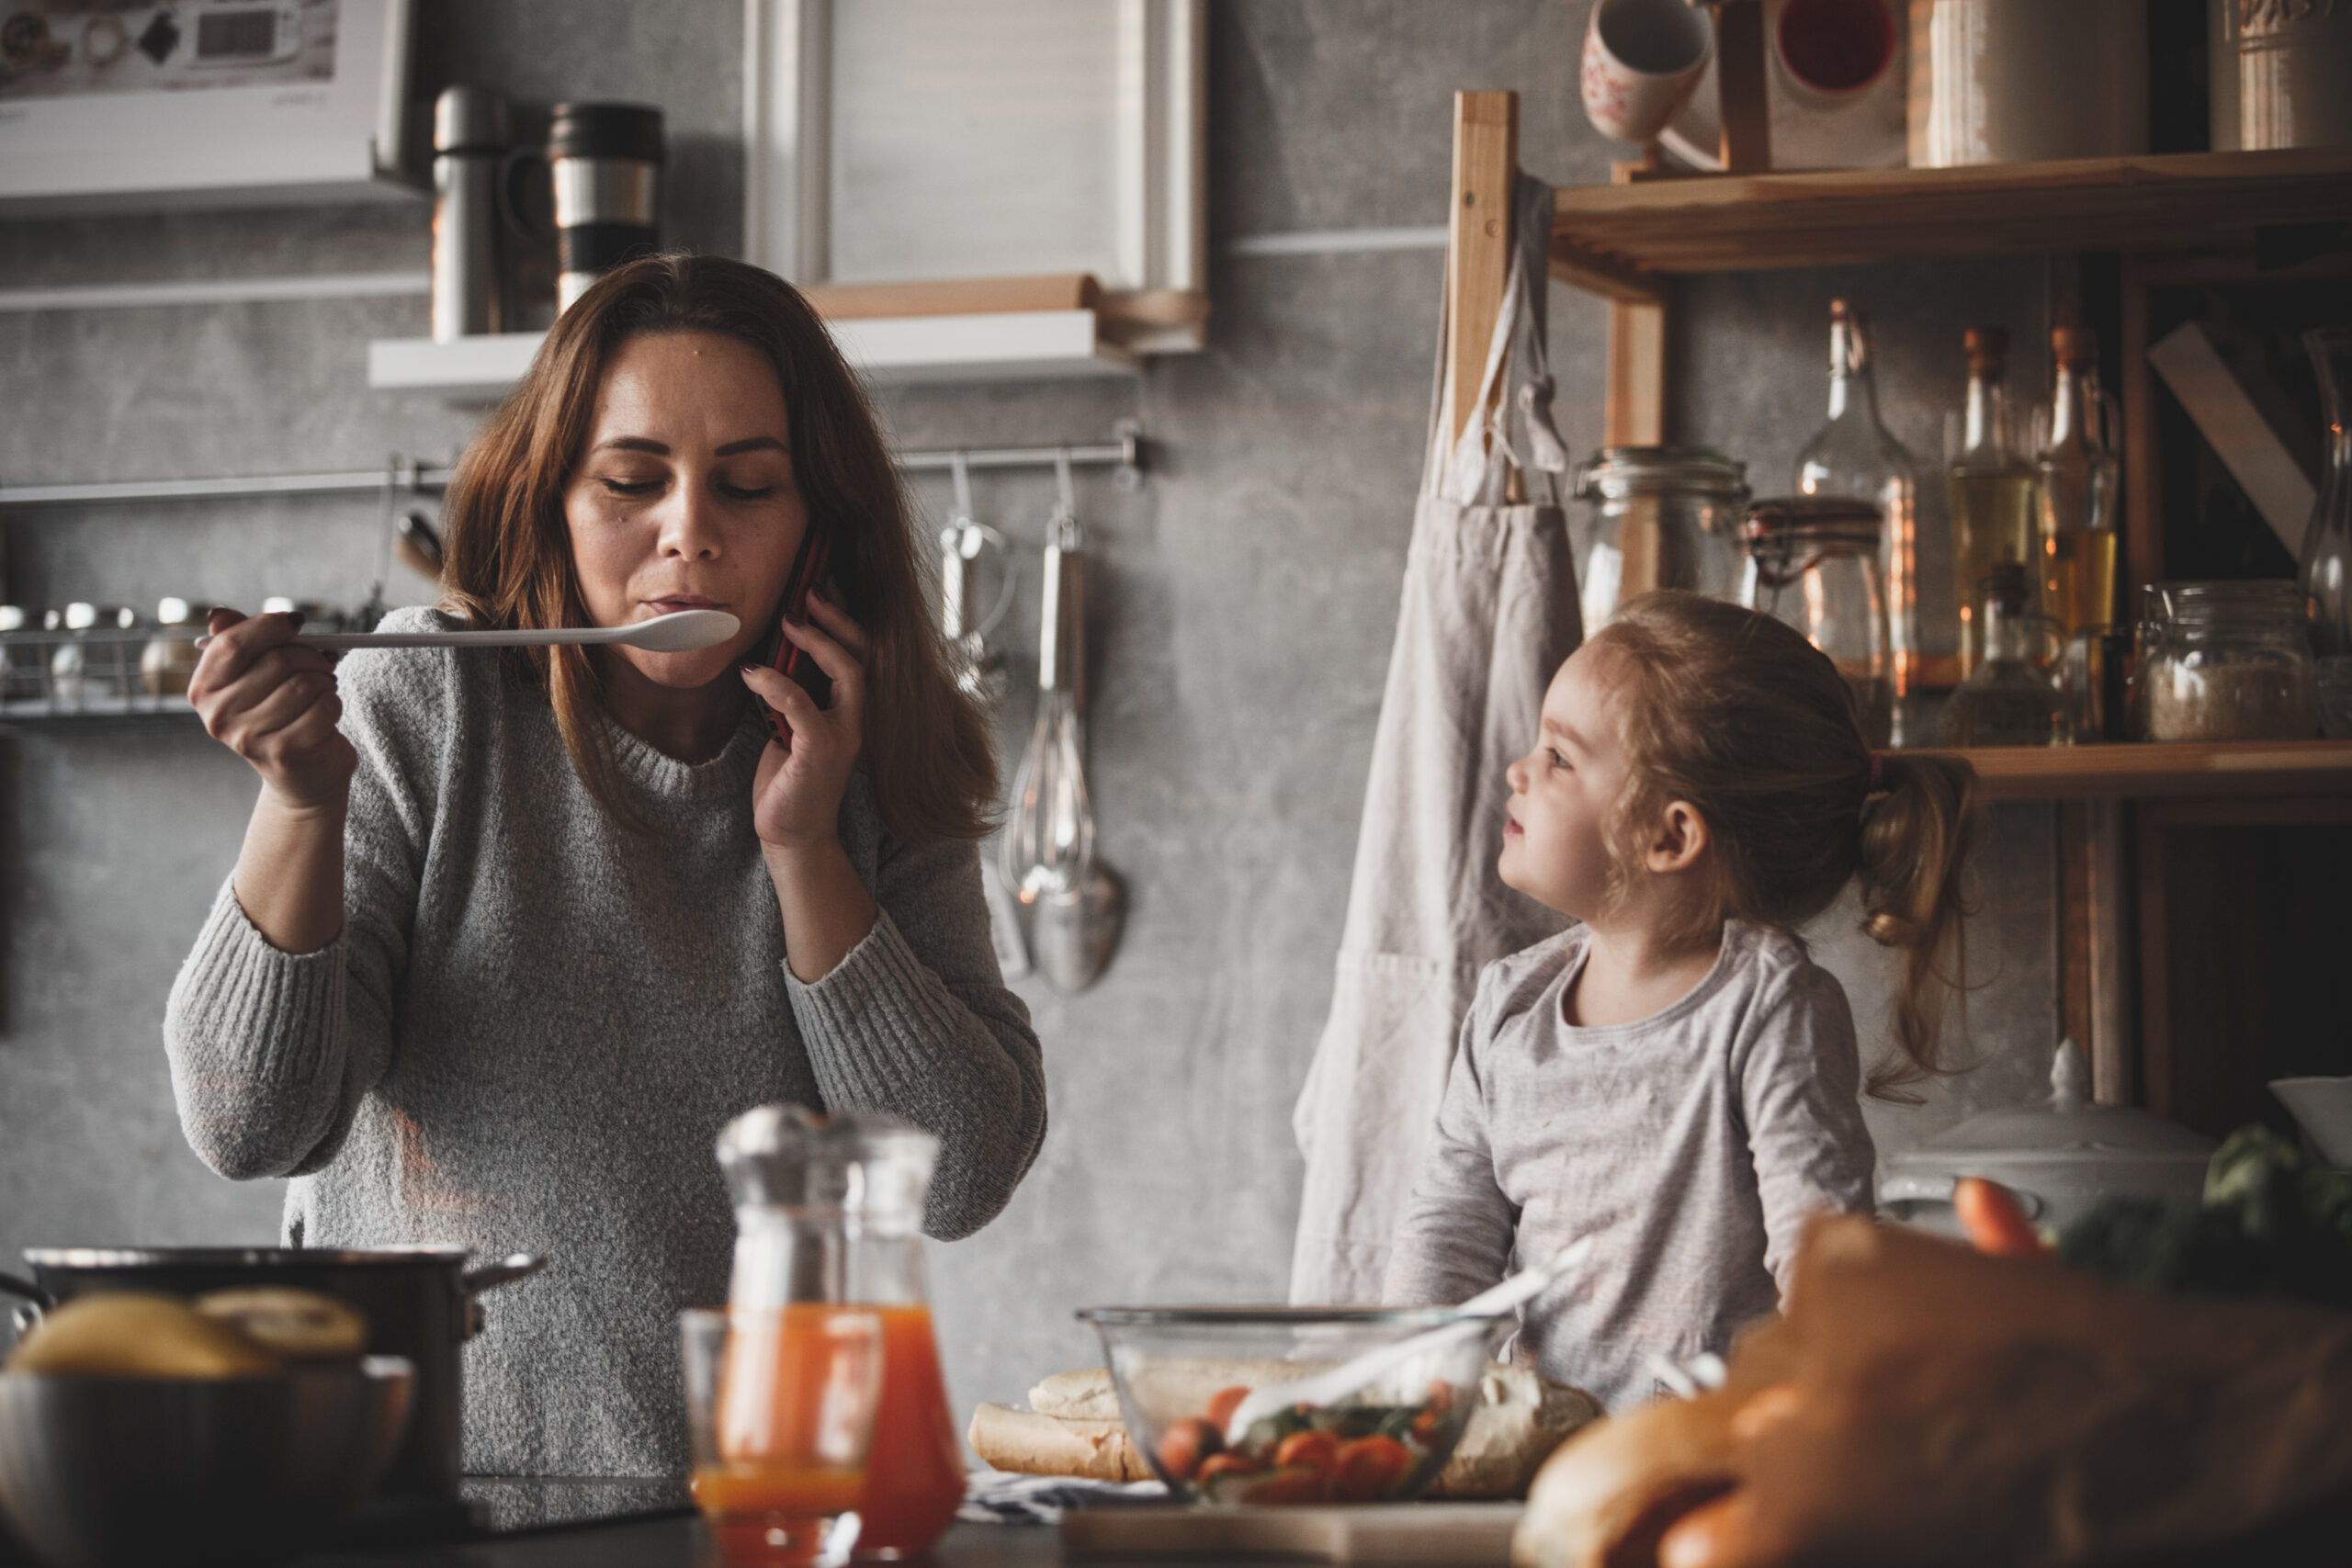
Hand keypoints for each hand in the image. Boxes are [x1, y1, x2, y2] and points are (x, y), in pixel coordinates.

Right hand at [189, 608, 355, 810]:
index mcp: (203, 690)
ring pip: (305, 683)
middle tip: (322, 661)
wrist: (301, 775)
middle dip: (309, 655)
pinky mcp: (285, 752)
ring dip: (325, 680)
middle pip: (277, 660)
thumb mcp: (253, 676)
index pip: (231, 643)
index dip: (269, 626)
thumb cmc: (279, 714)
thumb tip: (218, 615)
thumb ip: (237, 642)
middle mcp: (218, 716)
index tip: (295, 622)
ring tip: (322, 690)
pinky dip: (334, 703)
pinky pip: (324, 707)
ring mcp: (249, 738)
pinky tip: (326, 714)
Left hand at [740, 588, 868, 852]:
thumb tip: (772, 651)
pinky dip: (776, 683)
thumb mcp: (791, 728)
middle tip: (811, 589)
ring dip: (820, 641)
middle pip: (867, 654)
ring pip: (850, 673)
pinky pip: (801, 705)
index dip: (845, 617)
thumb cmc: (791, 782)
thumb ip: (793, 694)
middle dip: (840, 617)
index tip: (824, 585)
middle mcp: (858, 719)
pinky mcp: (821, 752)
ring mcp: (844, 736)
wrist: (793, 836)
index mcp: (852, 711)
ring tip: (791, 618)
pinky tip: (752, 672)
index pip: (861, 653)